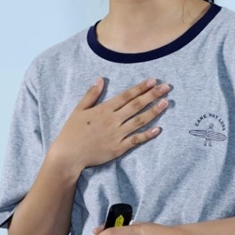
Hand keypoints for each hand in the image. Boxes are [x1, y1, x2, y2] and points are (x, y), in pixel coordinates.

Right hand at [48, 77, 170, 172]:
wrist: (69, 155)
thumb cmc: (72, 131)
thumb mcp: (79, 109)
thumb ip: (91, 94)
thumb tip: (100, 79)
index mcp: (104, 110)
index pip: (126, 96)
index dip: (140, 88)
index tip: (153, 81)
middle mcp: (113, 120)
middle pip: (136, 106)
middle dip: (152, 95)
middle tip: (166, 87)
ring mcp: (117, 135)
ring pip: (139, 121)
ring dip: (154, 111)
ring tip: (166, 103)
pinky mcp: (119, 148)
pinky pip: (136, 140)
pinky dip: (148, 135)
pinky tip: (158, 129)